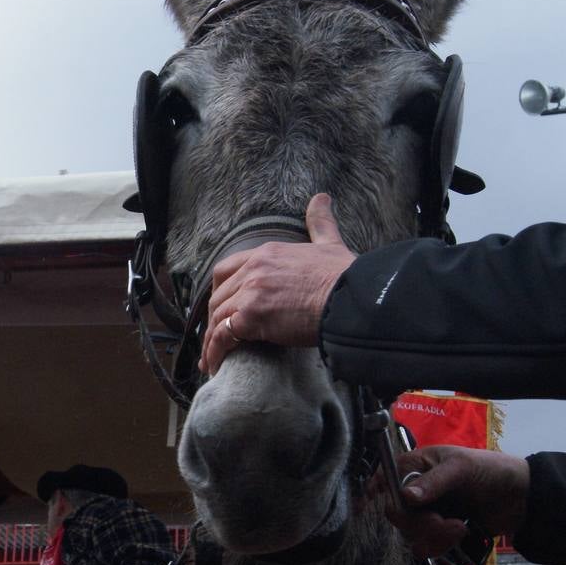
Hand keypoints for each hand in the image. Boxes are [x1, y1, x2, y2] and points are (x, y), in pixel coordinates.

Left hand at [200, 194, 356, 374]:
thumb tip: (321, 199)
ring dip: (212, 340)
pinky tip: (215, 365)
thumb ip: (320, 223)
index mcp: (266, 253)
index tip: (222, 308)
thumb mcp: (329, 243)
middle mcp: (253, 269)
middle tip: (216, 337)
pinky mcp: (251, 316)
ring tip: (211, 359)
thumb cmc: (346, 277)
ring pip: (218, 317)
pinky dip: (215, 352)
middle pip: (218, 295)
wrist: (354, 299)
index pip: (227, 270)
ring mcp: (250, 291)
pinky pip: (223, 336)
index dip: (221, 291)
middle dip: (214, 318)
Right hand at [386, 445, 530, 557]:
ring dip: (434, 536)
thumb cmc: (490, 470)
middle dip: (421, 523)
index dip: (372, 494)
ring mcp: (425, 512)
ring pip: (410, 533)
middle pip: (397, 513)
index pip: (384, 480)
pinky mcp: (437, 532)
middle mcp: (414, 490)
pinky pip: (423, 546)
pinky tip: (457, 538)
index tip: (364, 508)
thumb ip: (433, 482)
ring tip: (459, 529)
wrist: (521, 499)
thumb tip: (405, 497)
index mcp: (414, 466)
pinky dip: (438, 547)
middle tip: (447, 522)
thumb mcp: (461, 468)